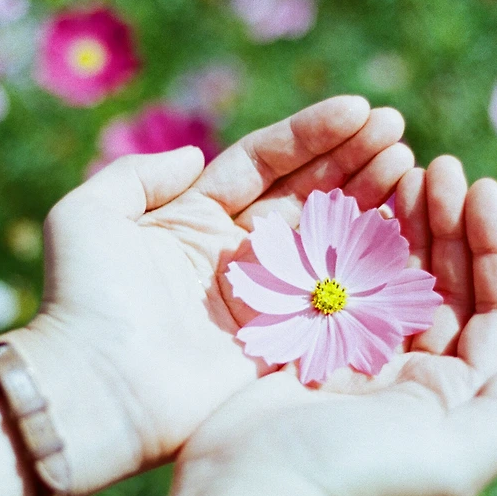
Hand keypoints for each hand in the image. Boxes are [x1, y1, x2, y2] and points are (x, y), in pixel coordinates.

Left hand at [7, 97, 416, 495]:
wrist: (95, 387)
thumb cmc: (84, 299)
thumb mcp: (87, 214)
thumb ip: (136, 175)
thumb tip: (194, 156)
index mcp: (194, 217)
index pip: (265, 162)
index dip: (313, 134)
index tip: (361, 108)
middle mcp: (236, 254)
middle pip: (308, 194)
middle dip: (355, 160)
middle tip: (400, 131)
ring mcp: (265, 299)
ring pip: (330, 240)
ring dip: (372, 201)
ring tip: (412, 165)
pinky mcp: (284, 344)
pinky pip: (340, 297)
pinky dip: (374, 266)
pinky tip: (409, 230)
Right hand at [179, 156, 496, 495]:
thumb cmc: (355, 481)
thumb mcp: (451, 463)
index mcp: (454, 399)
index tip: (481, 188)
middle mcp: (412, 379)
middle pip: (446, 286)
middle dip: (448, 224)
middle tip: (437, 166)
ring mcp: (355, 362)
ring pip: (391, 277)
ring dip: (400, 225)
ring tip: (399, 170)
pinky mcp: (303, 351)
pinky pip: (336, 283)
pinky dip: (345, 244)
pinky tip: (346, 204)